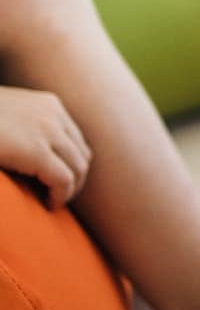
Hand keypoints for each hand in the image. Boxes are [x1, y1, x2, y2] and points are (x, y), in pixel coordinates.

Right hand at [0, 87, 90, 205]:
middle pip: (81, 153)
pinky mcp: (36, 151)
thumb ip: (20, 129)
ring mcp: (48, 130)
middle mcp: (53, 114)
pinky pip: (63, 179)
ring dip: (69, 190)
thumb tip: (26, 150)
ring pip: (78, 168)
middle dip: (74, 179)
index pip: (74, 138)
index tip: (56, 182)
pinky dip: (60, 196)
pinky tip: (47, 205)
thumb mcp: (4, 118)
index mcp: (47, 104)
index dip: (71, 164)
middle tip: (56, 197)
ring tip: (52, 203)